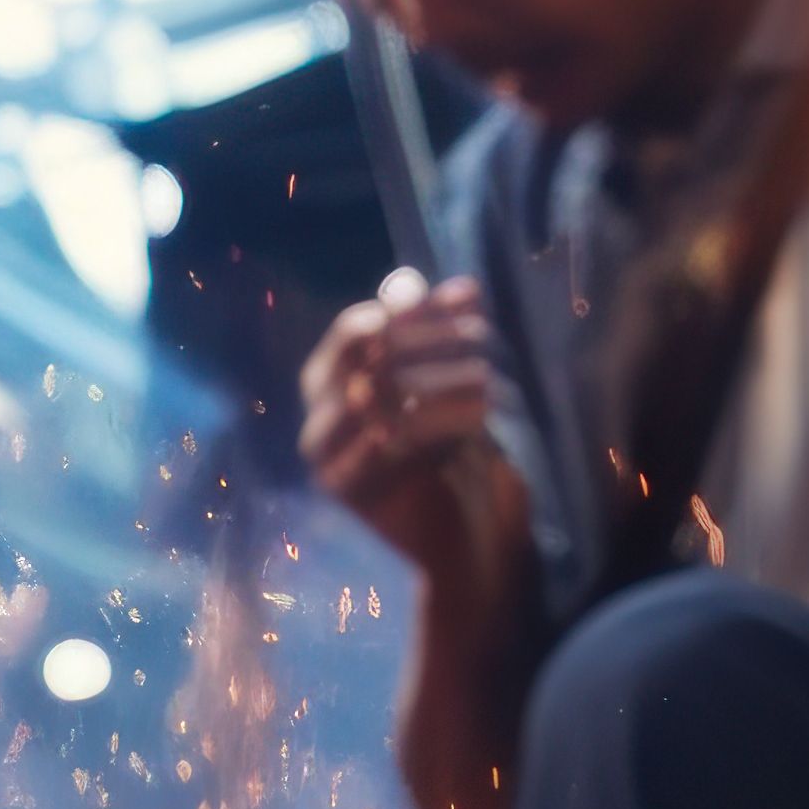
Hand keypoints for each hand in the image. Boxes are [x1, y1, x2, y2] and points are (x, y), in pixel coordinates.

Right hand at [299, 272, 517, 580]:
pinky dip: (432, 429)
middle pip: (363, 360)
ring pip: (372, 399)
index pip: (356, 331)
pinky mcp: (348, 491)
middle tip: (486, 338)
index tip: (470, 302)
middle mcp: (318, 413)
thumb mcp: (443, 378)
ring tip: (489, 381)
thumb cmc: (444, 444)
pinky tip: (474, 421)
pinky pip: (382, 449)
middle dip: (430, 344)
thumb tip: (428, 284)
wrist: (453, 525)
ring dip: (439, 383)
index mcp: (330, 379)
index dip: (411, 312)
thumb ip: (430, 328)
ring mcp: (326, 455)